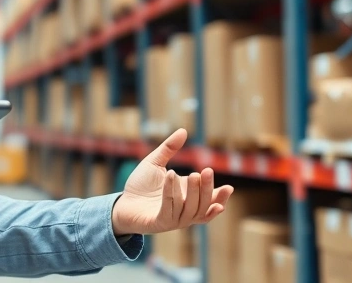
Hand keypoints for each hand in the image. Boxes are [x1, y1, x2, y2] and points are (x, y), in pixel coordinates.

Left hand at [111, 129, 232, 235]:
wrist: (121, 203)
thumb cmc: (140, 185)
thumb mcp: (155, 163)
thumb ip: (169, 148)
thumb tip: (183, 130)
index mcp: (188, 199)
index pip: (210, 202)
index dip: (220, 197)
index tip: (229, 187)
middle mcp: (184, 211)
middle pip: (203, 205)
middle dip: (207, 189)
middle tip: (207, 170)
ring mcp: (173, 219)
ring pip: (189, 208)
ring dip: (192, 192)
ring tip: (192, 173)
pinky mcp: (160, 222)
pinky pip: (169, 208)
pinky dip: (171, 193)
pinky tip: (171, 176)